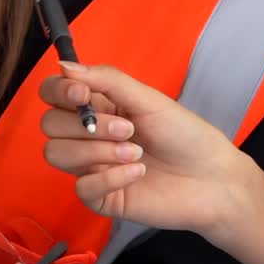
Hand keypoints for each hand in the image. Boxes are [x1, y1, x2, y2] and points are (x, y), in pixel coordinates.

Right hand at [40, 63, 251, 235]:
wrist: (213, 178)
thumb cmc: (184, 134)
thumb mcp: (147, 98)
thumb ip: (106, 79)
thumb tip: (63, 65)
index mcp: (96, 106)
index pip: (52, 94)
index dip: (58, 91)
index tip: (81, 94)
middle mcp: (88, 135)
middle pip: (50, 125)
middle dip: (87, 125)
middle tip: (128, 129)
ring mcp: (91, 167)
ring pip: (57, 154)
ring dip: (96, 151)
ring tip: (135, 153)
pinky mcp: (101, 197)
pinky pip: (81, 188)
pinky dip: (109, 178)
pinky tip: (136, 173)